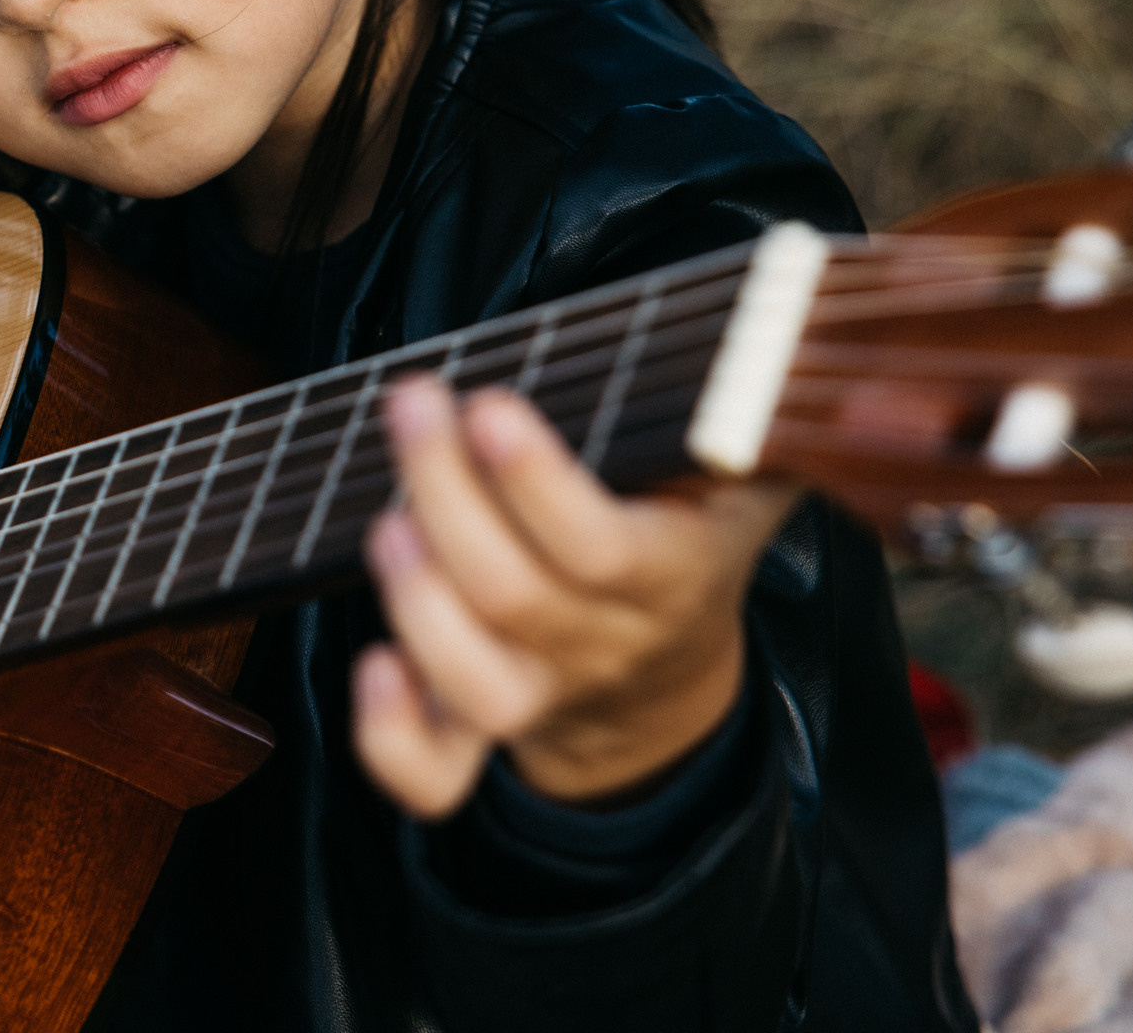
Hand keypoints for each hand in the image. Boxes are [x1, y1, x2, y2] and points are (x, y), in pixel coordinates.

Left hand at [351, 375, 795, 817]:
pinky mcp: (477, 733)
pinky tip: (371, 667)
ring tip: (384, 522)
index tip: (488, 406)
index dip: (538, 484)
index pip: (603, 548)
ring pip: (478, 686)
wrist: (666, 669)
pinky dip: (392, 738)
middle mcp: (601, 645)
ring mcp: (539, 696)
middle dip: (445, 494)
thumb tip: (761, 355)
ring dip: (417, 604)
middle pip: (514, 597)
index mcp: (669, 576)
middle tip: (412, 404)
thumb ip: (749, 419)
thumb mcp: (736, 474)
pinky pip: (435, 776)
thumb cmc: (678, 530)